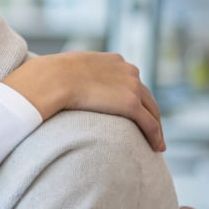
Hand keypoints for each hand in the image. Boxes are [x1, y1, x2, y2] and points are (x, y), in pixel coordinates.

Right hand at [3, 51, 164, 150]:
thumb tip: (67, 86)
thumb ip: (78, 75)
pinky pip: (150, 123)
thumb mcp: (69, 68)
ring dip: (156, 127)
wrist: (51, 79)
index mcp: (114, 61)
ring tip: (156, 143)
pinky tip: (157, 147)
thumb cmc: (51, 76)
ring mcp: (131, 86)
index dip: (135, 97)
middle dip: (150, 113)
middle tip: (151, 130)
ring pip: (152, 111)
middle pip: (147, 96)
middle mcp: (128, 70)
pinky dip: (156, 136)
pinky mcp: (131, 103)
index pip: (131, 81)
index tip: (135, 111)